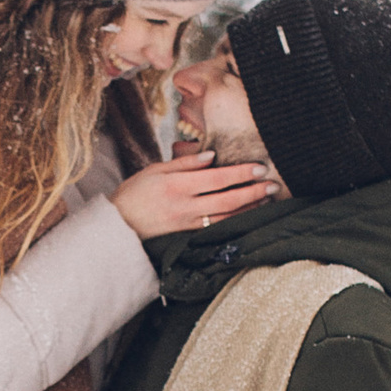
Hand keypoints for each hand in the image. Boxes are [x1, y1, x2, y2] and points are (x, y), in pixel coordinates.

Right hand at [112, 151, 280, 238]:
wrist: (117, 226)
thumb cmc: (135, 193)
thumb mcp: (155, 170)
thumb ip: (185, 163)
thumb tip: (211, 155)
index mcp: (177, 185)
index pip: (218, 178)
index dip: (241, 173)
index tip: (260, 167)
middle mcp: (185, 206)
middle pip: (228, 199)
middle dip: (253, 191)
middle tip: (273, 184)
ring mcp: (187, 223)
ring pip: (226, 216)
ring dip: (249, 208)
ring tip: (266, 199)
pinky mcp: (187, 235)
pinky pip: (216, 227)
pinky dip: (234, 220)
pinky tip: (246, 214)